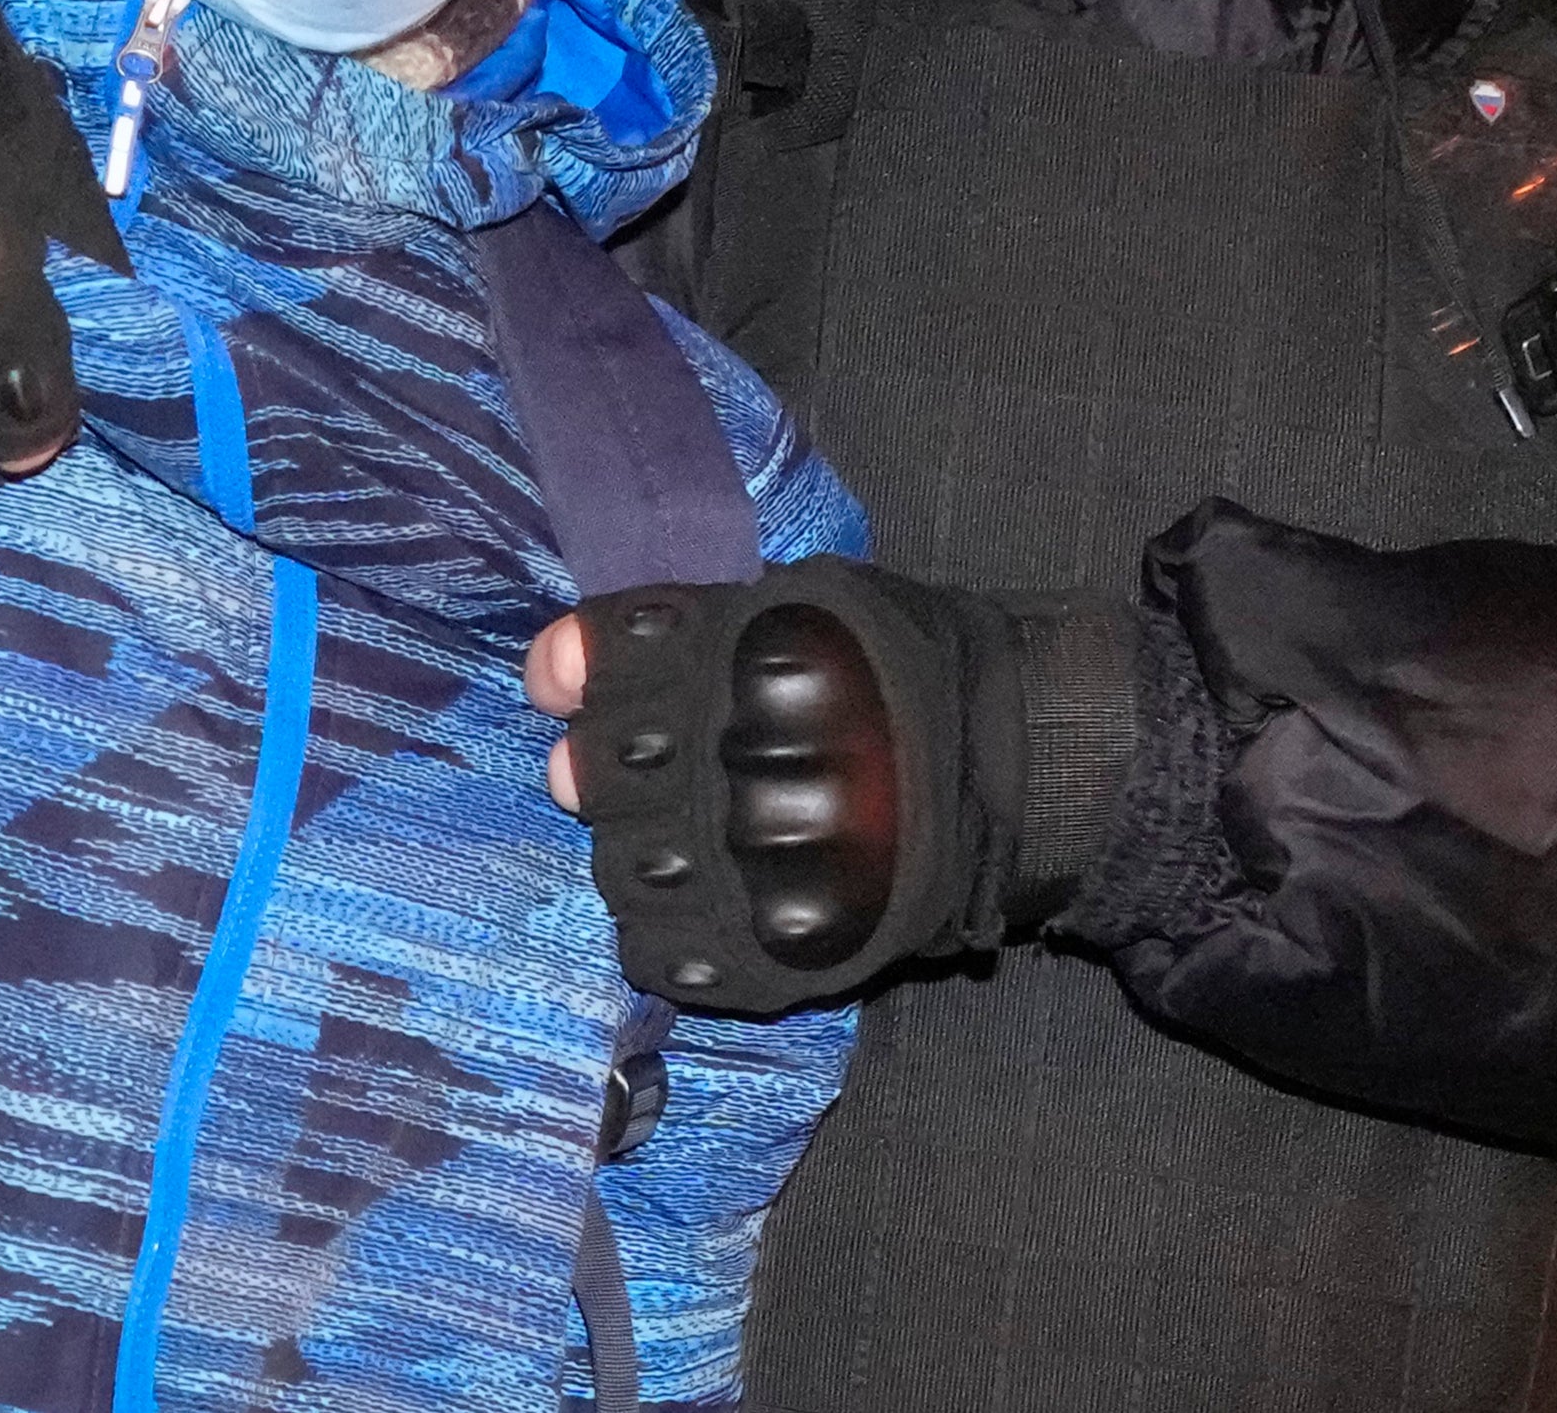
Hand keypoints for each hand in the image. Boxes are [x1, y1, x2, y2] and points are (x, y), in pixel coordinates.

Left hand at [534, 564, 1046, 1013]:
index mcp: (754, 663)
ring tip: (701, 829)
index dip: (583, 670)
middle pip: (596, 771)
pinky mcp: (767, 954)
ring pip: (620, 865)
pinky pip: (657, 952)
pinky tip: (711, 890)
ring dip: (642, 844)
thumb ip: (680, 623)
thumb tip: (549, 668)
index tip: (581, 679)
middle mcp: (749, 767)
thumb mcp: (805, 602)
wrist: (1007, 774)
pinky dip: (667, 925)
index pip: (604, 666)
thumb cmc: (893, 669)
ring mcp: (757, 870)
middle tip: (665, 761)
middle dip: (613, 763)